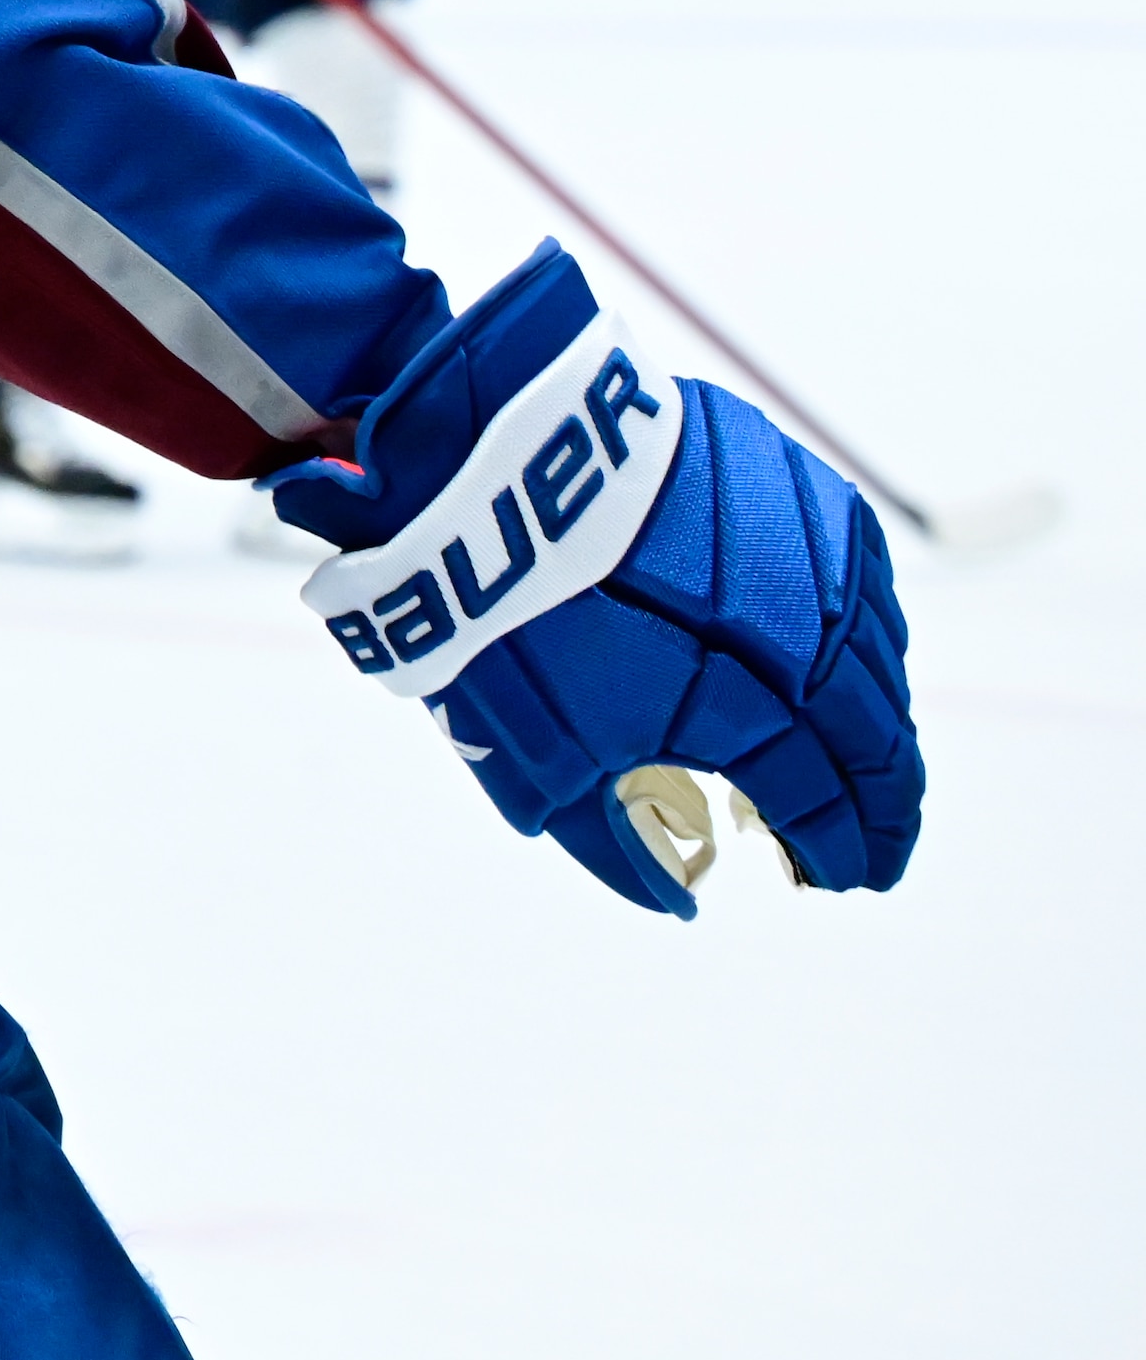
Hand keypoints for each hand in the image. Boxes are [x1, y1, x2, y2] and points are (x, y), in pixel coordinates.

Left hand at [264, 243, 919, 916]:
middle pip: (873, 732)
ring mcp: (805, 551)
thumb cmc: (502, 614)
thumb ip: (613, 840)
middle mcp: (800, 632)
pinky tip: (851, 660)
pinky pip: (857, 576)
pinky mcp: (791, 483)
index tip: (843, 878)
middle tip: (881, 844)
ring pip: (877, 653)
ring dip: (882, 716)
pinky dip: (862, 632)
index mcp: (746, 707)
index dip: (839, 847)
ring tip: (871, 766)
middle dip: (885, 799)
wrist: (475, 460)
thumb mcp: (537, 755)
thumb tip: (670, 899)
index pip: (822, 799)